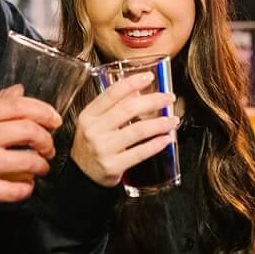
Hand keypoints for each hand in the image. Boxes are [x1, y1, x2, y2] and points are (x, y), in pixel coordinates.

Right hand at [0, 86, 61, 205]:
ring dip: (41, 166)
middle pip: (30, 133)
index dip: (45, 112)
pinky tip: (26, 186)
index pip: (21, 107)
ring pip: (28, 162)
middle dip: (47, 141)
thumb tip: (18, 92)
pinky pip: (16, 190)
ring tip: (40, 168)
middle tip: (48, 147)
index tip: (54, 120)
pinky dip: (27, 189)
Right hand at [70, 71, 176, 188]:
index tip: (149, 77)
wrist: (81, 176)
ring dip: (159, 123)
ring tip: (173, 120)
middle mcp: (94, 130)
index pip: (112, 93)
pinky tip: (166, 139)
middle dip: (153, 101)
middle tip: (169, 98)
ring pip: (137, 130)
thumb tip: (137, 91)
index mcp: (89, 115)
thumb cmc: (91, 146)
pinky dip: (156, 145)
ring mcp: (103, 149)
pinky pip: (139, 153)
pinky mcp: (113, 166)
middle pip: (128, 109)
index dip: (132, 83)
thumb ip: (112, 106)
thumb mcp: (94, 123)